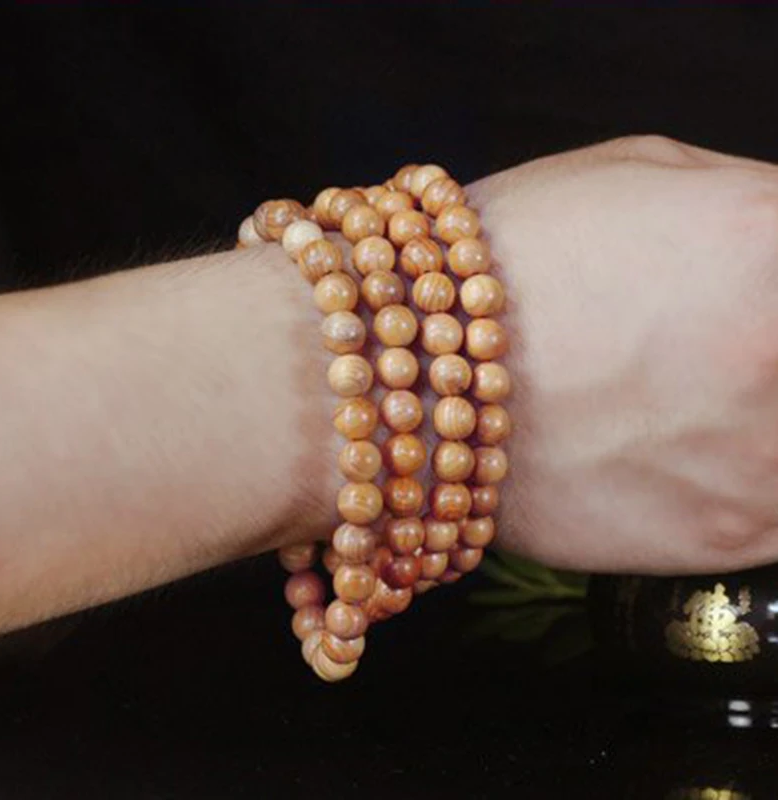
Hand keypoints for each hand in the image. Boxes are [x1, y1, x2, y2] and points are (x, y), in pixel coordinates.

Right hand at [470, 136, 777, 573]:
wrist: (409, 383)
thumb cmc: (504, 265)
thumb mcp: (637, 174)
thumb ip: (754, 203)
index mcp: (769, 238)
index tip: (760, 304)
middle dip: (765, 349)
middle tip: (720, 352)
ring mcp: (766, 461)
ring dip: (762, 412)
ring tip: (693, 394)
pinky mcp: (730, 540)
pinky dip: (755, 470)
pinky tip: (691, 444)